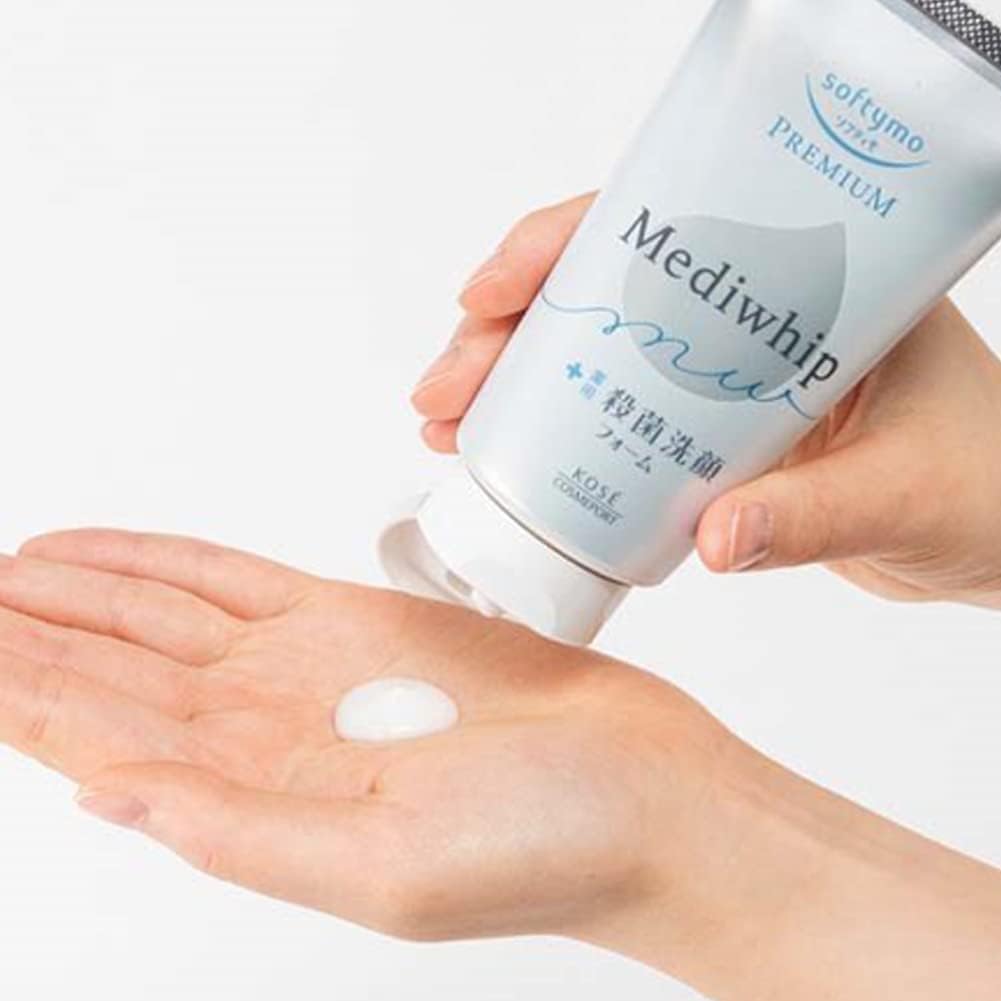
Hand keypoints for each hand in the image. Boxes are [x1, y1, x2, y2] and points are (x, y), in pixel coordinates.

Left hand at [0, 528, 730, 946]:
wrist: (646, 790)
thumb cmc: (547, 847)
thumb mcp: (385, 869)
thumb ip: (241, 832)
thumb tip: (111, 799)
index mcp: (257, 800)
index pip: (100, 740)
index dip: (22, 693)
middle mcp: (266, 733)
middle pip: (112, 671)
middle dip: (28, 634)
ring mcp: (305, 670)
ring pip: (160, 619)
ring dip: (78, 594)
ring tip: (6, 569)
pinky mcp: (355, 621)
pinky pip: (235, 581)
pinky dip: (167, 563)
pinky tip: (112, 556)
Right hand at [412, 193, 1000, 609]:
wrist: (998, 534)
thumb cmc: (983, 485)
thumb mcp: (900, 491)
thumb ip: (811, 516)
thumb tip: (713, 539)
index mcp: (803, 281)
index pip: (663, 230)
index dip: (561, 247)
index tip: (487, 296)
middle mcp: (750, 316)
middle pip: (601, 292)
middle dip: (503, 335)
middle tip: (442, 392)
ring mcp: (722, 374)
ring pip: (593, 352)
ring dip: (510, 385)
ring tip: (447, 428)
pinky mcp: (709, 433)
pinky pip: (615, 417)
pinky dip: (552, 436)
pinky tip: (502, 458)